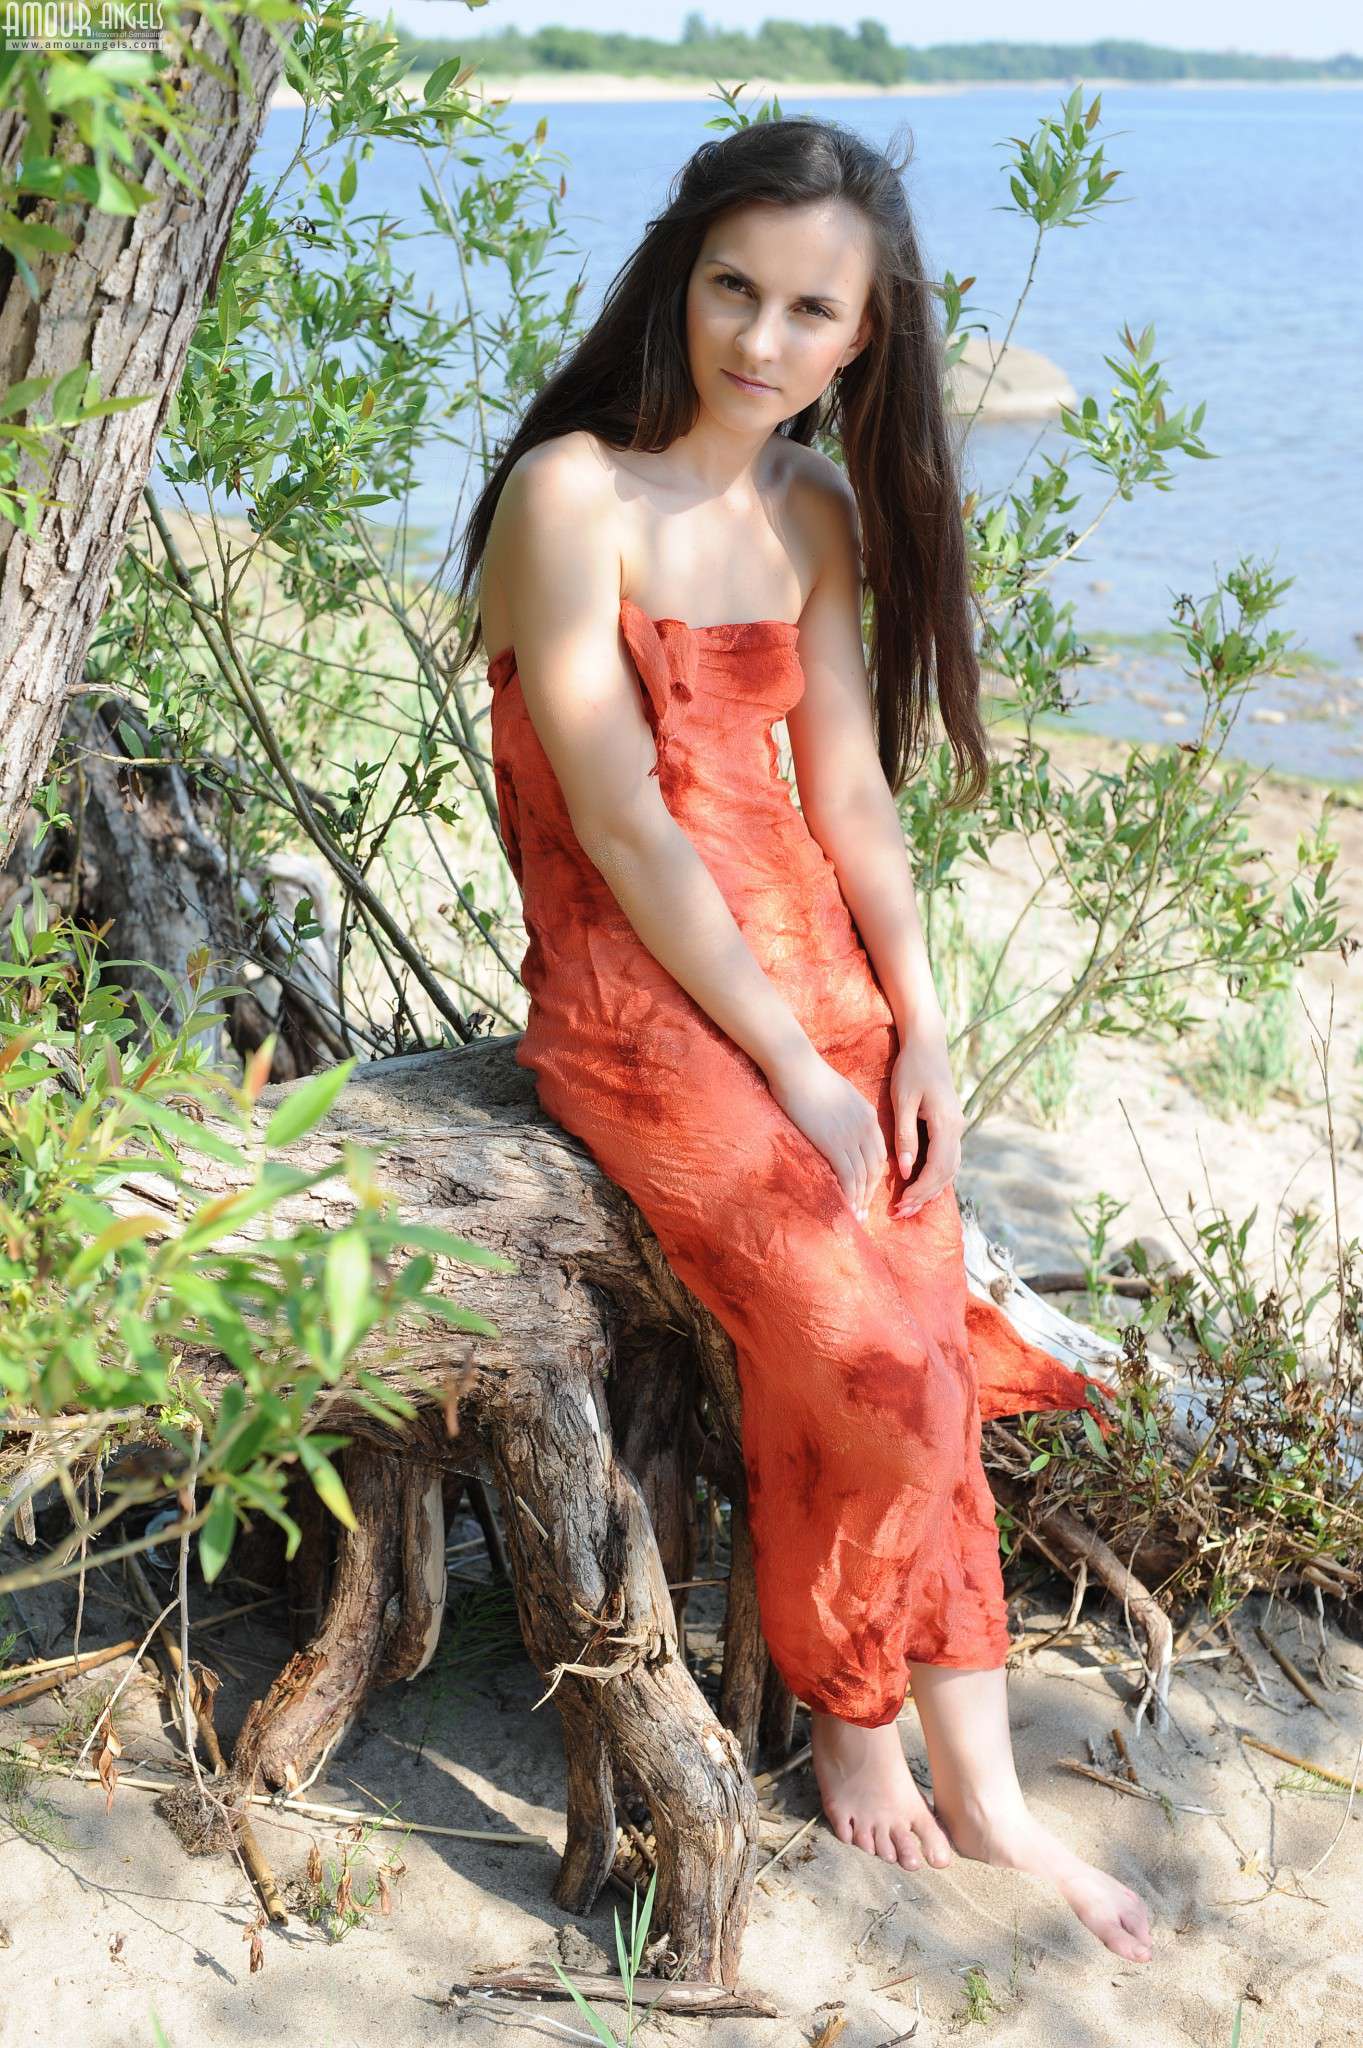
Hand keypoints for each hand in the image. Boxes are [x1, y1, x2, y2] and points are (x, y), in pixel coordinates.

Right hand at [766, 1044, 886, 1223]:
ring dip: (860, 1199)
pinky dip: (849, 1194)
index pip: (879, 1154)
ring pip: (863, 1176)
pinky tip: (844, 1206)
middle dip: (870, 1193)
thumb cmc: (810, 1077)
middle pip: (875, 1169)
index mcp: (869, 1116)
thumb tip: (839, 1128)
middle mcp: (866, 1129)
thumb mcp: (839, 1095)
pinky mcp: (834, 1144)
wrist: (797, 1068)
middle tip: (863, 1211)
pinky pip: (847, 1176)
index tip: (867, 1191)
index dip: (875, 1176)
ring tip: (855, 1216)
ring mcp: (851, 1137)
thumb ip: (847, 1114)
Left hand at [889, 1025, 964, 1218]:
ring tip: (909, 1206)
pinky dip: (936, 1175)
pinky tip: (920, 1184)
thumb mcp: (903, 1101)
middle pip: (946, 1173)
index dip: (919, 1189)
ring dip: (931, 1189)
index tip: (900, 1204)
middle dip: (924, 1195)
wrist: (927, 1044)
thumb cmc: (911, 1068)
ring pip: (950, 1168)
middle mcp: (957, 1128)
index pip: (937, 1168)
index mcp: (946, 1123)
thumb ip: (905, 1136)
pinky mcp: (950, 1124)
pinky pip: (947, 1157)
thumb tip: (905, 1171)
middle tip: (901, 1213)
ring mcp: (957, 1126)